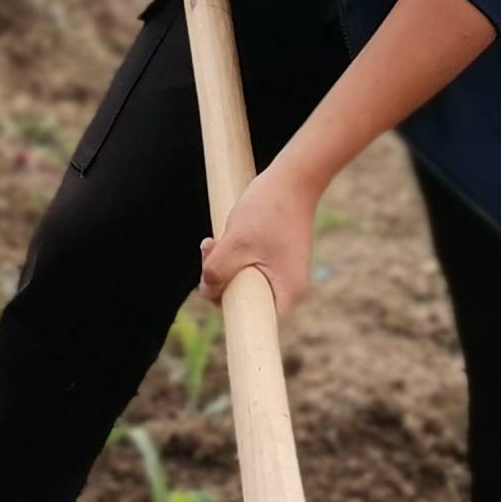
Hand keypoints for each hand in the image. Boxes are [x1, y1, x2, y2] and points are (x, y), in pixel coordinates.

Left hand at [200, 158, 318, 322]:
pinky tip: (221, 238)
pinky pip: (249, 267)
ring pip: (243, 281)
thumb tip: (207, 293)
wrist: (293, 177)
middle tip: (208, 255)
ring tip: (211, 242)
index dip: (233, 317)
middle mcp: (289, 286)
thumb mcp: (234, 244)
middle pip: (245, 302)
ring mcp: (284, 271)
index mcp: (287, 291)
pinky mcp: (276, 257)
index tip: (218, 299)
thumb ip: (216, 273)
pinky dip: (232, 256)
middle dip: (220, 282)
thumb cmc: (268, 210)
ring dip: (222, 266)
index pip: (258, 324)